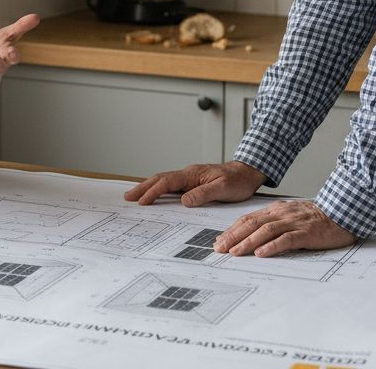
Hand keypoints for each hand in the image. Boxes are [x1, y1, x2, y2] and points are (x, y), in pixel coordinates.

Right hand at [124, 161, 266, 207]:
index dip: (153, 191)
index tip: (142, 201)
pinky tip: (155, 195)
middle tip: (127, 197)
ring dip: (148, 188)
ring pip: (164, 181)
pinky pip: (172, 185)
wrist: (248, 173)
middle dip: (143, 187)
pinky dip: (159, 189)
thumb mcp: (223, 189)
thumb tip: (183, 201)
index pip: (167, 182)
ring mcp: (190, 178)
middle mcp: (189, 174)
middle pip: (160, 179)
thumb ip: (203, 194)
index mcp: (193, 174)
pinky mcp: (193, 183)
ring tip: (135, 196)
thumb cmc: (238, 181)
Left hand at [214, 200, 355, 256]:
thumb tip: (253, 237)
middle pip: (252, 224)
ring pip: (266, 231)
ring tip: (235, 252)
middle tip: (219, 248)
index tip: (219, 240)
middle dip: (234, 236)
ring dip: (248, 242)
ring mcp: (294, 222)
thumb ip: (274, 223)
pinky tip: (262, 253)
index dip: (232, 230)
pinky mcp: (306, 232)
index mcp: (276, 210)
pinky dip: (273, 246)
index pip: (249, 219)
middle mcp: (282, 214)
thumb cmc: (316, 218)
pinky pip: (287, 239)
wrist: (343, 212)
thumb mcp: (291, 216)